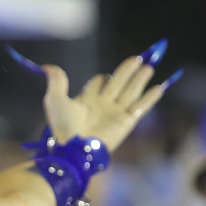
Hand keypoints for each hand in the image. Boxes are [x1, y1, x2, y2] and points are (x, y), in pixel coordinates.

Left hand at [42, 56, 172, 150]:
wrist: (74, 147)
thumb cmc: (63, 125)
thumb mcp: (55, 99)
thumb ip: (56, 81)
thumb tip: (46, 66)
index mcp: (87, 100)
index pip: (99, 83)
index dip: (103, 78)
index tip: (105, 77)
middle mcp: (103, 105)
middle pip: (119, 83)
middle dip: (128, 71)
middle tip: (139, 58)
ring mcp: (116, 113)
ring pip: (131, 92)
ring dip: (140, 80)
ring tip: (148, 67)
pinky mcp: (126, 122)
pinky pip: (141, 107)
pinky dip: (150, 98)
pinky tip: (159, 88)